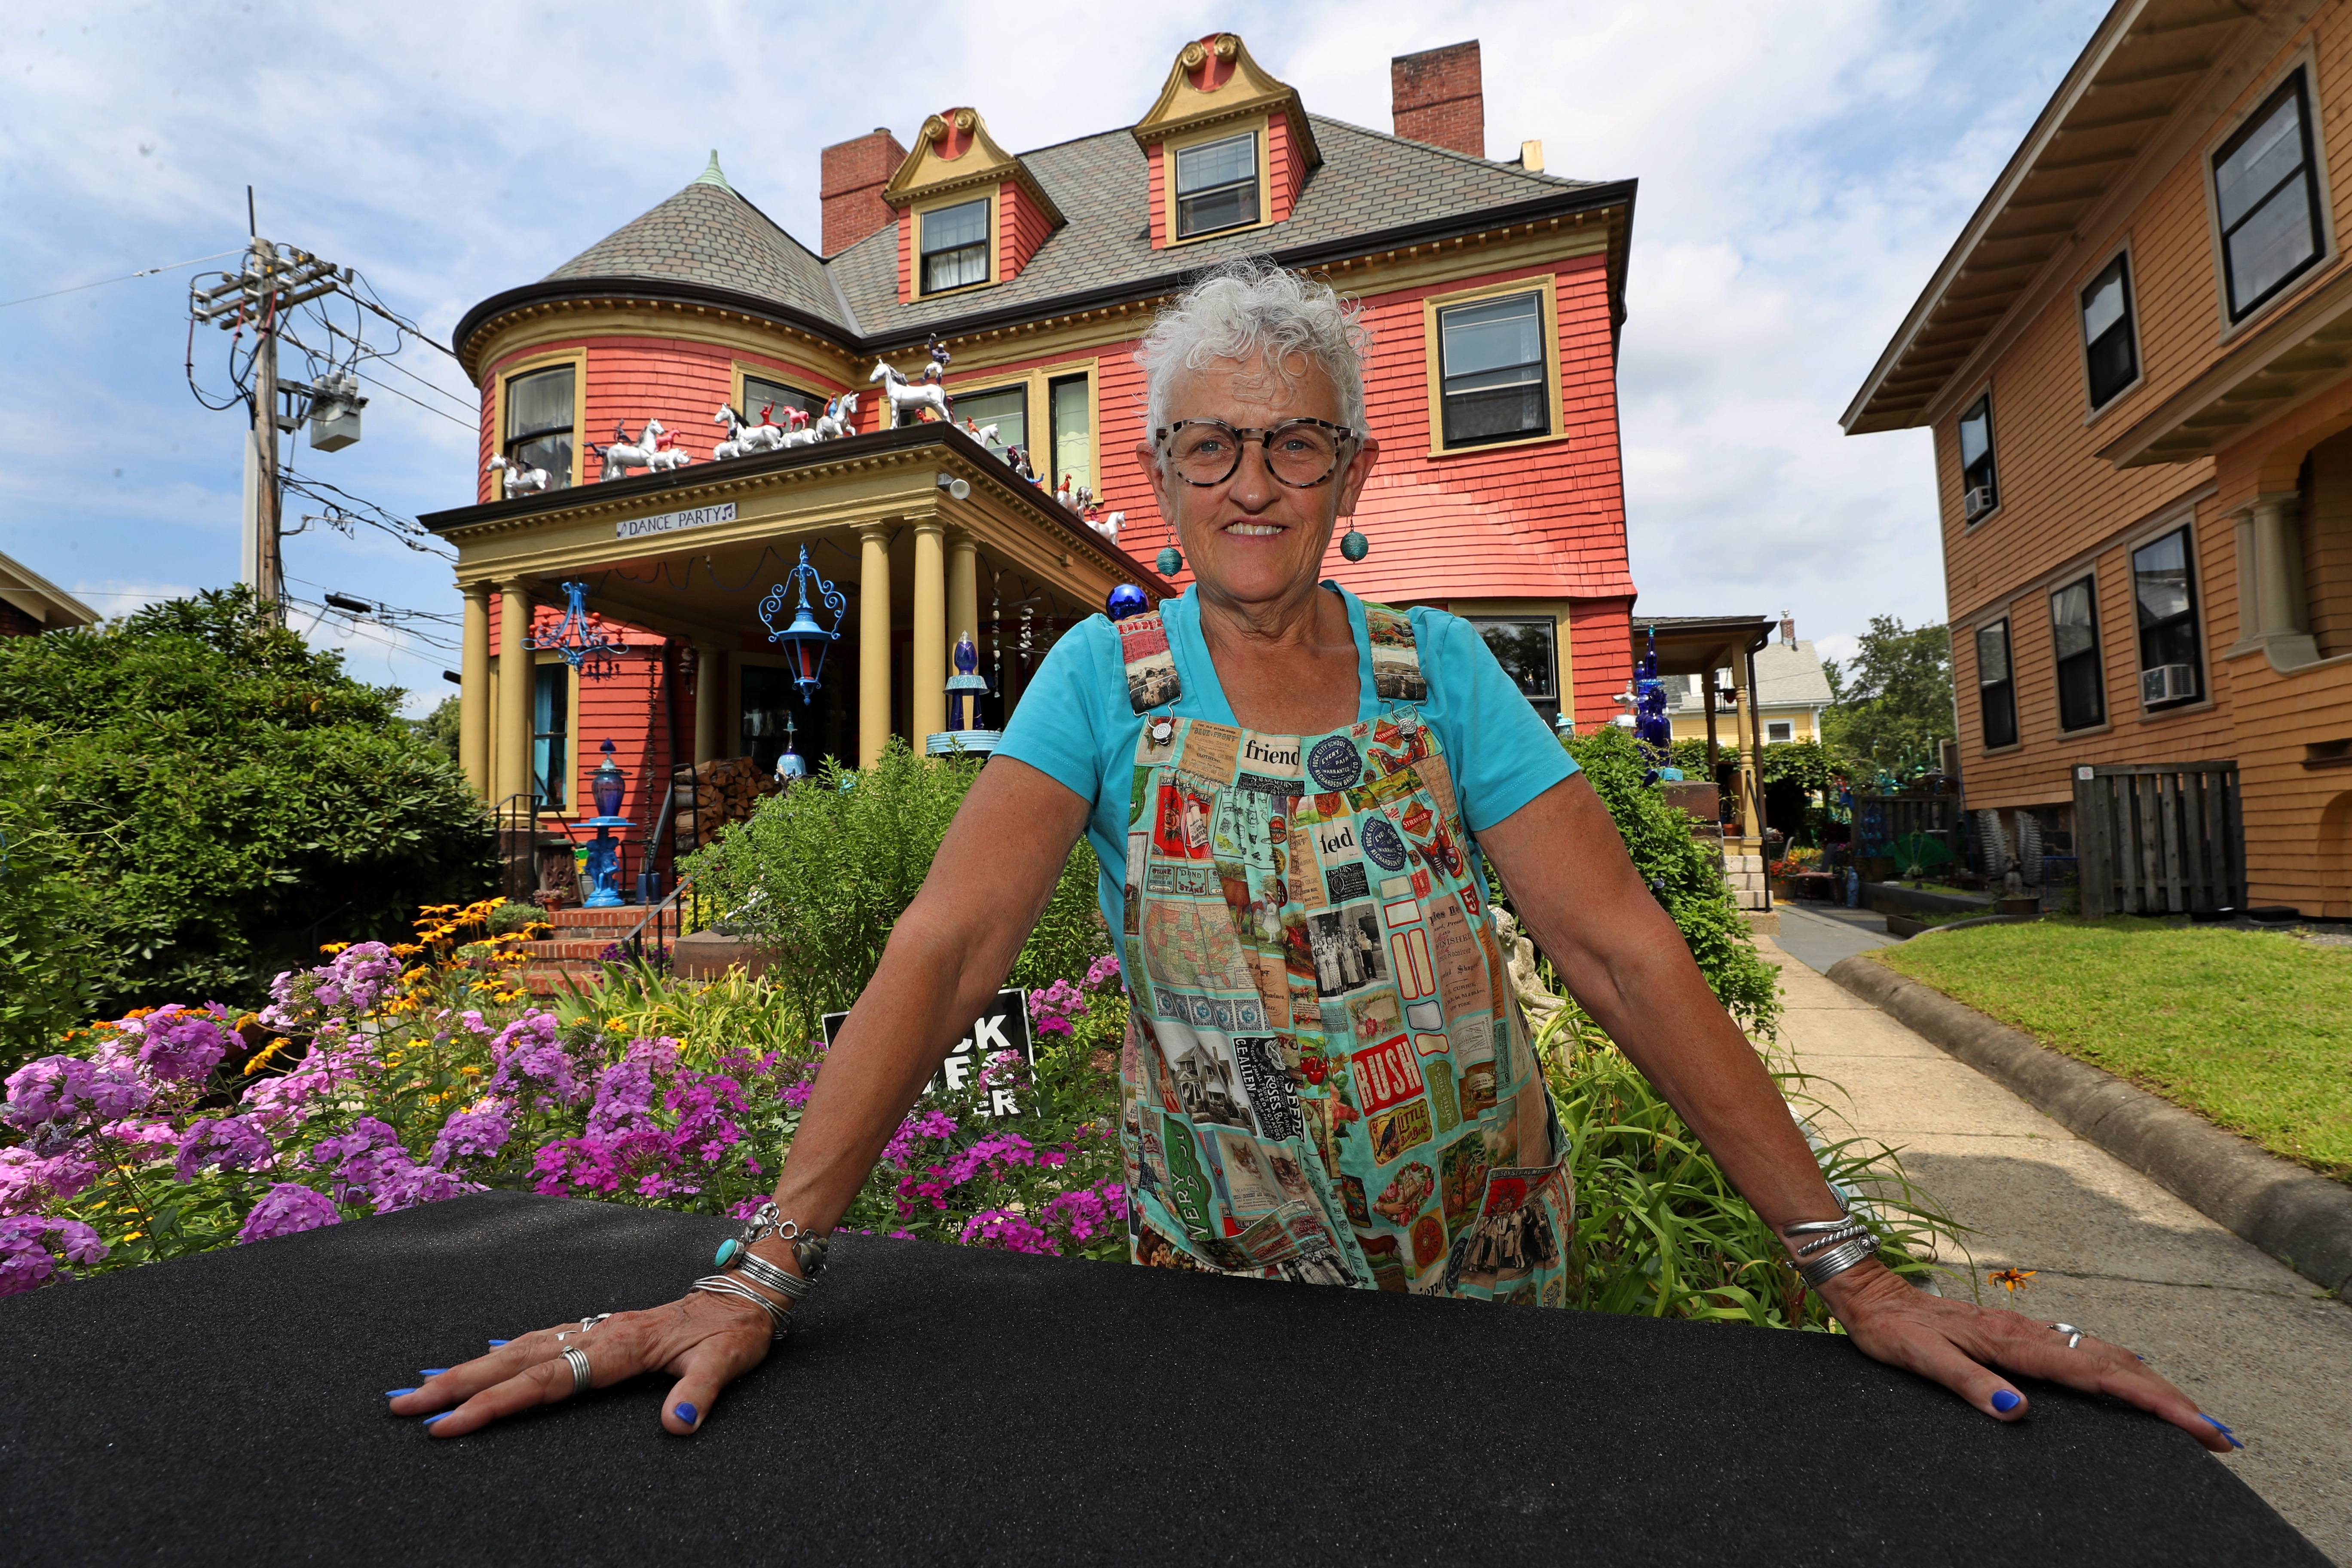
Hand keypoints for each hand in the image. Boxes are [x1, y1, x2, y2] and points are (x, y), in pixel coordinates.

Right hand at [385, 1289, 774, 1437]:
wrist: (749, 1290)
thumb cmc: (736, 1330)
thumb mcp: (729, 1361)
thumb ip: (701, 1393)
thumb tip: (676, 1425)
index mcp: (619, 1345)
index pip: (544, 1380)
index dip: (495, 1403)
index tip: (448, 1423)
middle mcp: (597, 1332)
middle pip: (514, 1359)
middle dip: (456, 1383)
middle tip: (401, 1404)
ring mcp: (595, 1327)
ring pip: (519, 1346)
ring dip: (470, 1366)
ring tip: (421, 1384)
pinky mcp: (599, 1328)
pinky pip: (539, 1339)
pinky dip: (502, 1351)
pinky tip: (481, 1359)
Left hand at [1821, 1261, 2238, 1453]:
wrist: (1870, 1293)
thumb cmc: (1893, 1331)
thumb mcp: (1919, 1359)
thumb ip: (1967, 1384)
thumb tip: (2015, 1412)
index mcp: (2015, 1344)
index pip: (2099, 1377)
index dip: (2154, 1402)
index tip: (2198, 1426)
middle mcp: (2030, 1335)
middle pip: (2116, 1365)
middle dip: (2171, 1399)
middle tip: (2219, 1435)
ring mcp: (2027, 1332)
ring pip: (2104, 1356)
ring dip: (2151, 1385)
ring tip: (2192, 1416)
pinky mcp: (2017, 1334)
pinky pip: (2082, 1353)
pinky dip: (2119, 1371)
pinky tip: (2130, 1383)